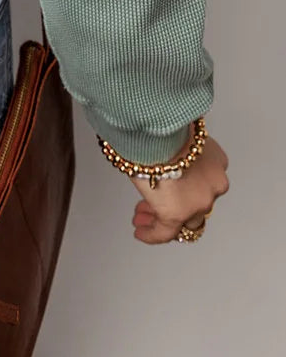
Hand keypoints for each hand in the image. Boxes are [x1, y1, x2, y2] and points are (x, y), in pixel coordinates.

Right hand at [130, 129, 228, 243]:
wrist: (159, 129)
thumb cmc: (164, 123)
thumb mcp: (178, 132)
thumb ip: (177, 146)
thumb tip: (161, 146)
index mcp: (216, 160)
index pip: (205, 181)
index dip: (186, 187)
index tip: (171, 188)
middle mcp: (214, 183)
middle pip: (196, 203)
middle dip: (174, 205)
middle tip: (152, 208)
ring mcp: (200, 201)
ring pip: (184, 220)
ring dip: (161, 219)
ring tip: (142, 219)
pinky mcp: (178, 214)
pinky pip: (165, 232)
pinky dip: (153, 234)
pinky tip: (141, 232)